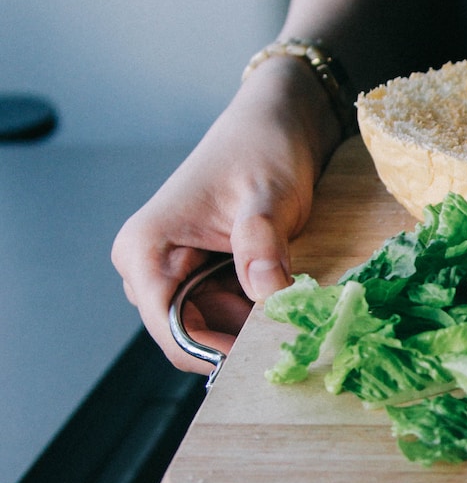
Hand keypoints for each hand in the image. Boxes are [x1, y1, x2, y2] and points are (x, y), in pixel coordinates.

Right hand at [111, 58, 341, 372]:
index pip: (171, 332)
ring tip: (304, 325)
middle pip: (193, 337)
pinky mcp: (208, 275)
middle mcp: (151, 269)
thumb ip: (261, 247)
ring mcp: (179, 274)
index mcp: (146, 250)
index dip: (219, 354)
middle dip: (244, 346)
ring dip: (258, 332)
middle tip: (300, 347)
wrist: (277, 121)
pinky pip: (233, 314)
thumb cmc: (262, 148)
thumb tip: (269, 298)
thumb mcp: (267, 198)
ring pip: (217, 330)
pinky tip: (295, 309)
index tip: (270, 361)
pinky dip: (263, 316)